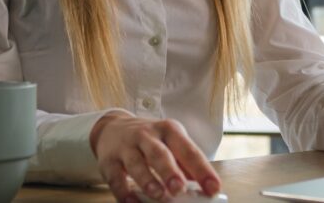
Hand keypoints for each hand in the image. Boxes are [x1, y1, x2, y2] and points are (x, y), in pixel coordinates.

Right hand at [90, 111, 219, 202]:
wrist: (113, 127)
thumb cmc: (150, 140)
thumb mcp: (170, 143)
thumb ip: (185, 164)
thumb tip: (204, 189)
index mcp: (169, 131)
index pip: (189, 150)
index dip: (202, 170)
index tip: (214, 189)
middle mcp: (147, 135)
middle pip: (159, 153)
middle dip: (170, 171)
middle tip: (180, 189)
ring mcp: (127, 147)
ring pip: (136, 164)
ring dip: (148, 181)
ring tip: (159, 195)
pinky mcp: (109, 160)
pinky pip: (115, 178)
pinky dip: (124, 192)